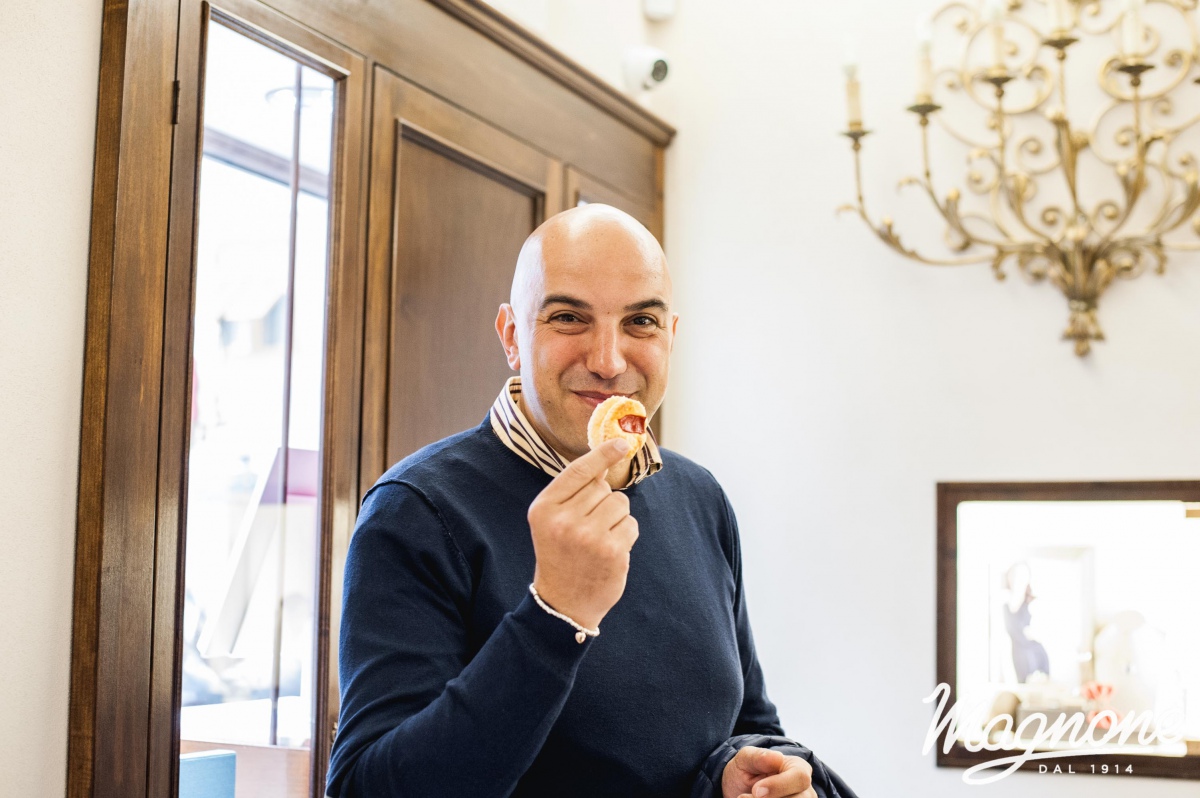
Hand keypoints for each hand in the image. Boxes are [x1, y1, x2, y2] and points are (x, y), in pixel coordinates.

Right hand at [528, 438, 638, 629]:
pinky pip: (631, 524)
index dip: (602, 454)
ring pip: (620, 503)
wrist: (563, 604)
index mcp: (544, 508)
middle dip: (602, 502)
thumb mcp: (551, 520)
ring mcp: (589, 537)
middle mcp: (564, 520)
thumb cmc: (560, 554)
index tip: (621, 443)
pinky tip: (610, 551)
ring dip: (616, 518)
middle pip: (603, 488)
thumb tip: (607, 455)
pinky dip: (626, 535)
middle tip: (588, 528)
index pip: (579, 470)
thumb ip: (572, 490)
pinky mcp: (612, 552)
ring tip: (599, 539)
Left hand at [721, 746, 816, 797]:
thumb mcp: (746, 759)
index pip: (800, 778)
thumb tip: (777, 757)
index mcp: (798, 768)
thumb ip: (759, 757)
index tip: (755, 790)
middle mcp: (806, 790)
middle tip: (745, 797)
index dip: (778, 786)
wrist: (740, 789)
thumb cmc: (747, 770)